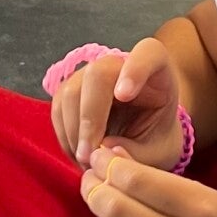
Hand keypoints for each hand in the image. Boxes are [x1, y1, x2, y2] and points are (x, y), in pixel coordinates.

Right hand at [50, 36, 186, 170]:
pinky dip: (65, 136)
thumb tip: (102, 149)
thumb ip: (137, 152)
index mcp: (157, 70)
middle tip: (90, 156)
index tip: (123, 95)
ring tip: (86, 163)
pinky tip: (79, 156)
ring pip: (70, 91)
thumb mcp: (159, 152)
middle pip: (97, 74)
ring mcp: (91, 74)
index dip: (134, 69)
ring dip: (73, 133)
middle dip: (89, 117)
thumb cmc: (157, 138)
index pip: (148, 53)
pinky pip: (58, 109)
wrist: (144, 137)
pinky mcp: (70, 90)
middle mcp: (120, 64)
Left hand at [81, 149, 216, 216]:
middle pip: (117, 211)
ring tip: (126, 215)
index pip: (137, 182)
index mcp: (202, 211)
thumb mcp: (209, 196)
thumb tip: (111, 157)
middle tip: (91, 179)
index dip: (109, 165)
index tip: (99, 155)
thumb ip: (159, 180)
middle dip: (95, 189)